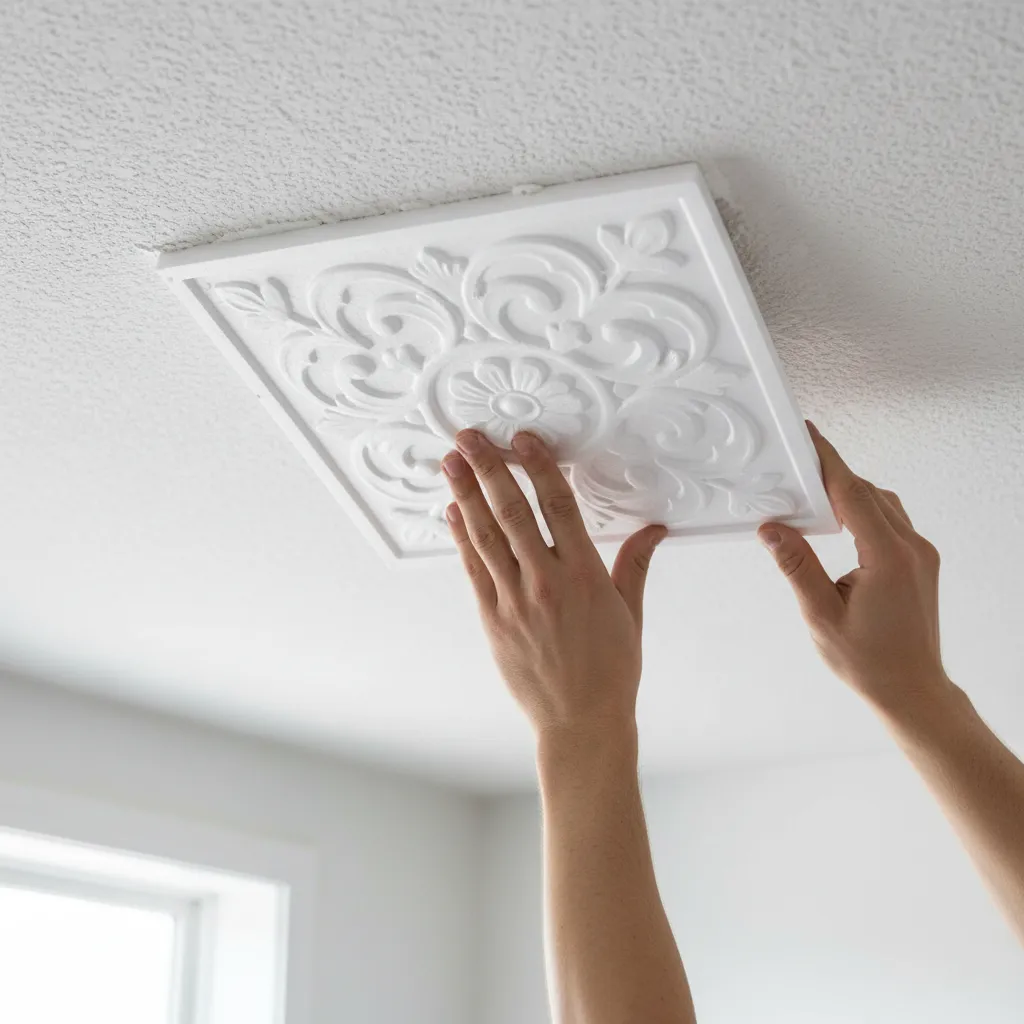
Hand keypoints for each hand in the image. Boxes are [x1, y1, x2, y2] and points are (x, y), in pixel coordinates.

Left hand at [442, 429, 665, 739]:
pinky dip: (462, 538)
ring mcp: (514, 601)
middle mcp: (546, 583)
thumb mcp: (630, 613)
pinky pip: (474, 570)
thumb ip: (635, 564)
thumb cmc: (610, 670)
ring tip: (451, 462)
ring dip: (466, 495)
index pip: (558, 507)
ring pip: (486, 536)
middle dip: (488, 469)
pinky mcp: (493, 619)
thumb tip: (654, 530)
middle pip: (512, 512)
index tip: (523, 440)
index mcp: (584, 576)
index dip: (538, 468)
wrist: (580, 722)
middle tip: (470, 437)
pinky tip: (453, 512)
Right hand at [759, 422, 948, 714]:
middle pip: (868, 493)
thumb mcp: (821, 615)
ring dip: (849, 492)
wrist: (912, 692)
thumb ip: (797, 566)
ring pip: (882, 504)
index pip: (852, 494)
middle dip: (832, 474)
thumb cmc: (868, 662)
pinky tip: (840, 521)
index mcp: (889, 558)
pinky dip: (864, 511)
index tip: (809, 436)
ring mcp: (921, 555)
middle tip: (798, 463)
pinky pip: (891, 522)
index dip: (828, 461)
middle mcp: (912, 549)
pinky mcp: (920, 564)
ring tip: (813, 491)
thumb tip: (772, 528)